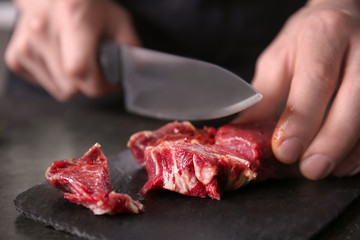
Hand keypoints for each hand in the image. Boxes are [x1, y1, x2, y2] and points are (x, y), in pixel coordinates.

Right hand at [5, 0, 140, 100]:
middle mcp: (42, 30)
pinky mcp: (15, 56)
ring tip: (77, 59)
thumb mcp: (118, 20)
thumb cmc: (88, 7)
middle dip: (90, 84)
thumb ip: (129, 48)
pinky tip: (62, 60)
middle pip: (70, 87)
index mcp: (72, 18)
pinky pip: (45, 86)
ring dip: (74, 83)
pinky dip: (58, 80)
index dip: (102, 85)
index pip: (82, 71)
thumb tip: (133, 75)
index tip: (112, 82)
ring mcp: (25, 45)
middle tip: (98, 70)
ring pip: (59, 90)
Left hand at [234, 0, 359, 179]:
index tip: (285, 150)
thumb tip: (240, 131)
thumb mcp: (279, 58)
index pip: (315, 79)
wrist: (344, 16)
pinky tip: (346, 161)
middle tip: (310, 169)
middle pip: (352, 98)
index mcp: (324, 35)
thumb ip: (264, 95)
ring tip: (327, 169)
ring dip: (350, 148)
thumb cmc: (308, 39)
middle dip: (331, 140)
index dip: (301, 119)